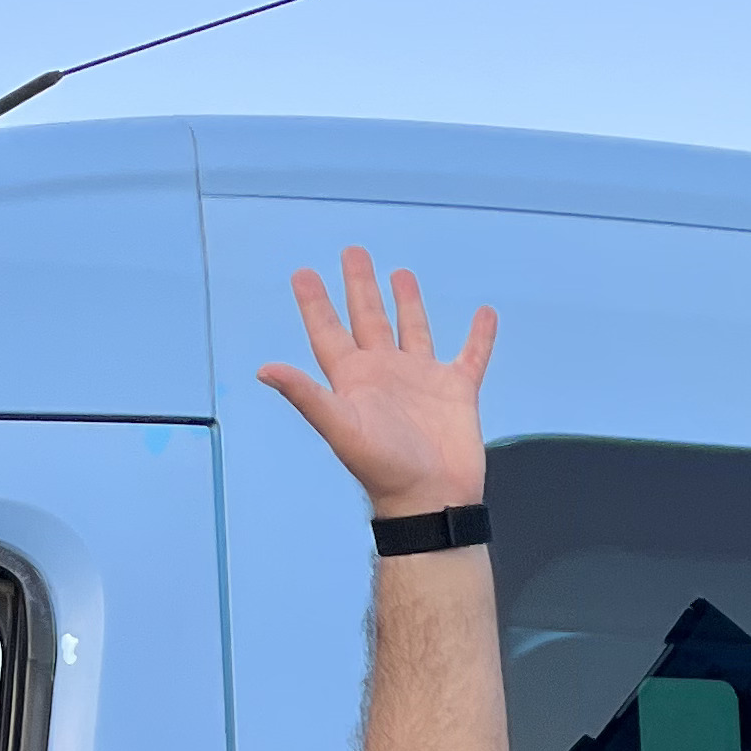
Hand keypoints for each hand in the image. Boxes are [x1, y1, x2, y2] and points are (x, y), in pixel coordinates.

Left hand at [261, 247, 495, 519]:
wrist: (431, 498)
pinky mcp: (458, 391)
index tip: (302, 273)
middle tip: (353, 252)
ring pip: (413, 330)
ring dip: (408, 303)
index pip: (329, 332)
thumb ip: (306, 396)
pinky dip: (479, 336)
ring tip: (401, 274)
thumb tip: (264, 369)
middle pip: (369, 319)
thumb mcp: (340, 427)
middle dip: (360, 287)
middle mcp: (385, 373)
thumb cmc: (383, 467)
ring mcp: (422, 380)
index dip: (315, 304)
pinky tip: (485, 314)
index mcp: (354, 379)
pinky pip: (470, 356)